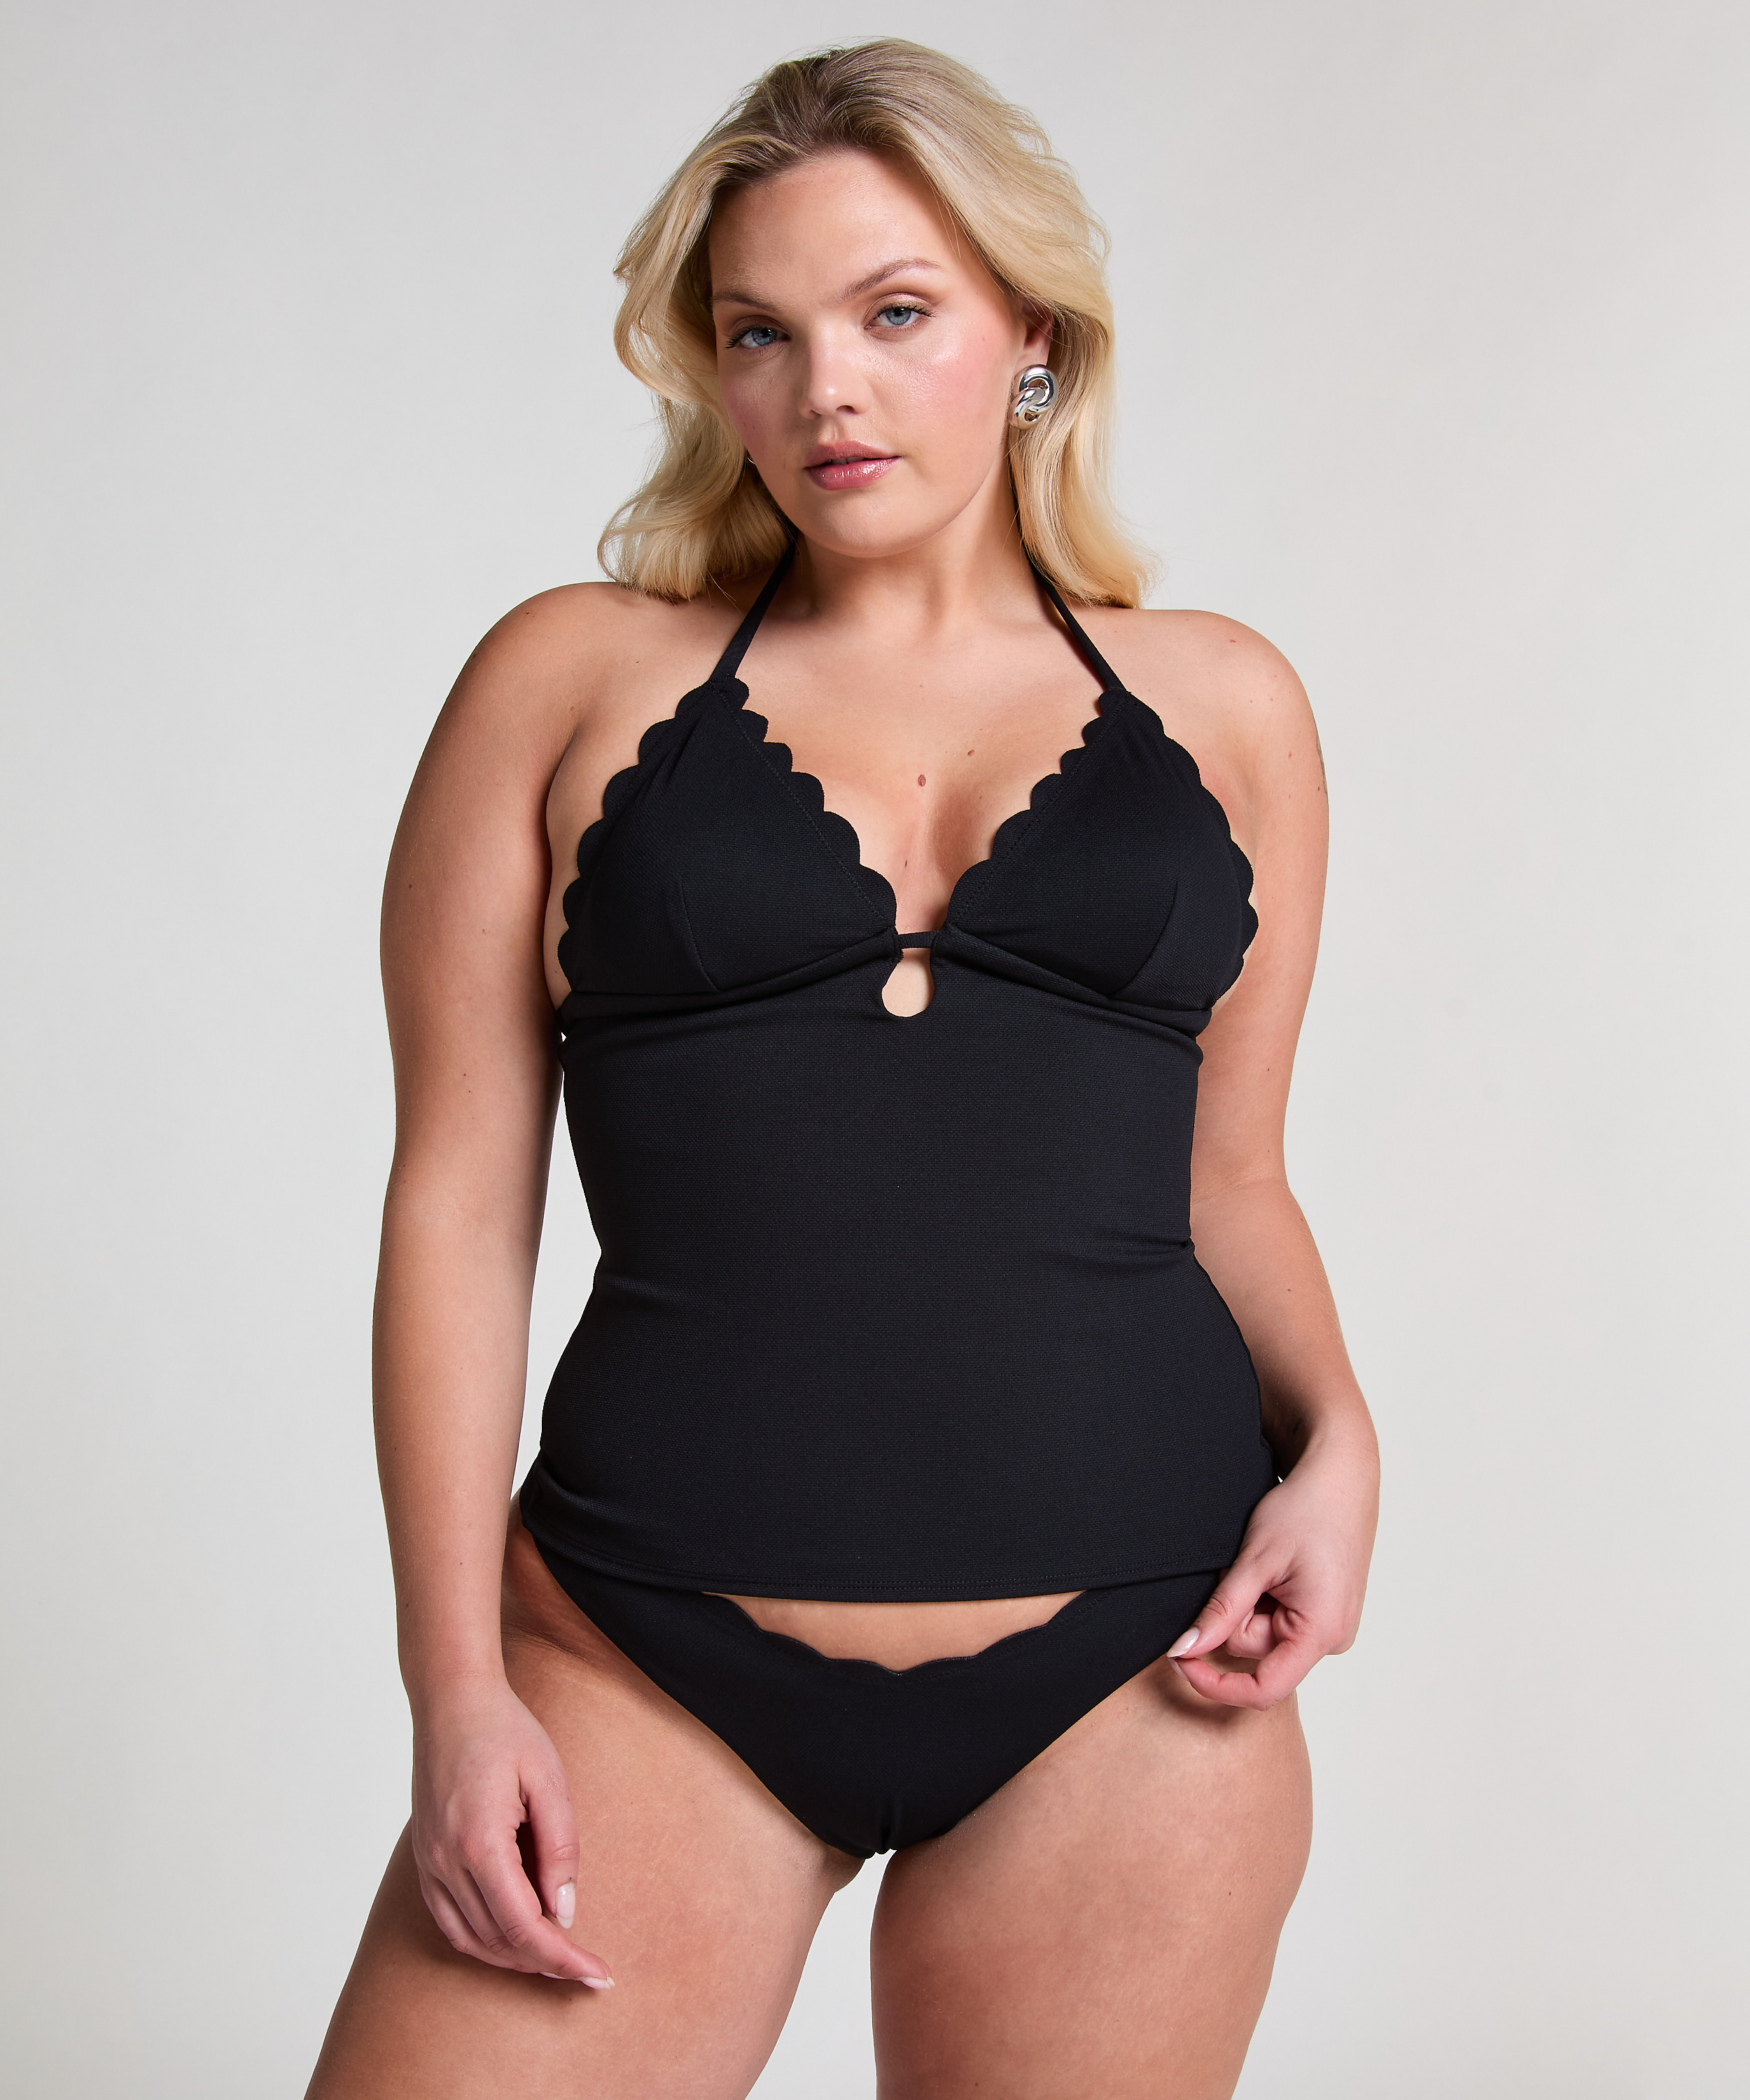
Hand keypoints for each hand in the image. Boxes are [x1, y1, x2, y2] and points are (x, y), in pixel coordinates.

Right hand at [409, 1674, 612, 1985]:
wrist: (451, 1701)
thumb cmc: (505, 1732)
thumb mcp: (549, 1781)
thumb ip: (560, 1849)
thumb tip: (565, 1914)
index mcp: (479, 1843)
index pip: (524, 1927)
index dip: (563, 1959)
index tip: (598, 1974)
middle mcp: (446, 1862)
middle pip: (498, 1941)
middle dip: (546, 1963)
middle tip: (587, 1970)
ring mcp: (429, 1864)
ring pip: (471, 1940)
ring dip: (515, 1957)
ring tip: (557, 1957)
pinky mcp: (425, 1860)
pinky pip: (451, 1921)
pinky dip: (484, 1940)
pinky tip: (514, 1936)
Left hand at [1166, 1429, 1377, 1708]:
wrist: (1341, 1476)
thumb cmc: (1307, 1510)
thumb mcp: (1254, 1561)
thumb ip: (1220, 1612)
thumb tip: (1185, 1650)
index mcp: (1322, 1631)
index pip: (1262, 1689)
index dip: (1214, 1684)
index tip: (1179, 1661)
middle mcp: (1334, 1638)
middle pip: (1257, 1651)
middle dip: (1233, 1614)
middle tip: (1237, 1568)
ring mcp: (1332, 1627)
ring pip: (1264, 1635)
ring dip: (1249, 1603)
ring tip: (1262, 1562)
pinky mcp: (1325, 1614)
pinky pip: (1280, 1622)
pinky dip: (1263, 1598)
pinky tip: (1273, 1569)